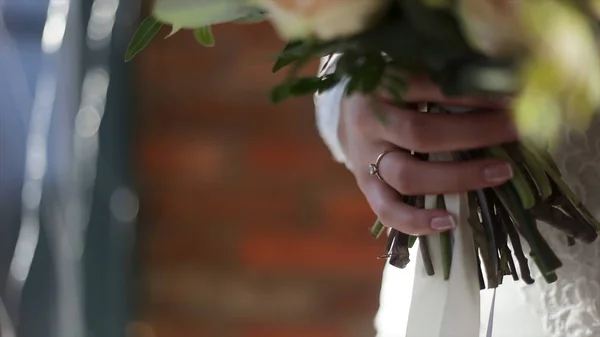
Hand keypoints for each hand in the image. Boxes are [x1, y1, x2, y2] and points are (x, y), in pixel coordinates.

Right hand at [339, 76, 517, 234]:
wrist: (349, 112)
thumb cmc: (394, 89)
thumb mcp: (408, 70)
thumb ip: (442, 75)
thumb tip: (505, 80)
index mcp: (379, 84)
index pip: (430, 87)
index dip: (475, 94)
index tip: (514, 95)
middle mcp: (367, 121)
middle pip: (421, 134)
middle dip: (476, 133)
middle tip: (517, 130)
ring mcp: (363, 157)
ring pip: (407, 175)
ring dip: (458, 177)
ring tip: (501, 172)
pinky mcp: (364, 186)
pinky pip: (387, 210)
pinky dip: (416, 221)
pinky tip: (450, 222)